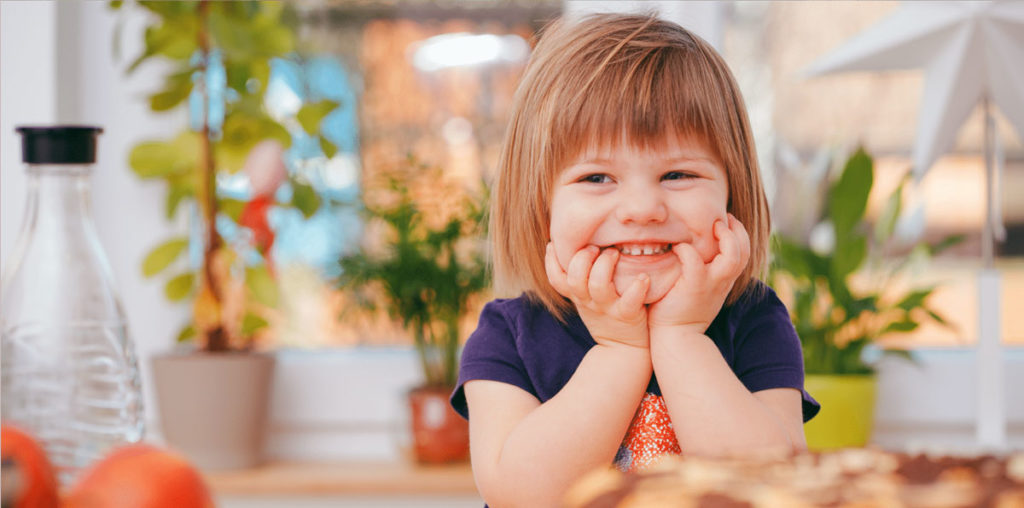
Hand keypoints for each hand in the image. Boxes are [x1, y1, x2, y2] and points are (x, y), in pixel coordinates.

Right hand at [545, 243, 649, 348]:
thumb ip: (581, 278)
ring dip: (605, 265)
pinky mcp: (627, 316)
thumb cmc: (607, 315)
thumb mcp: (587, 300)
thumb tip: (577, 245)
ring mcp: (608, 308)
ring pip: (598, 286)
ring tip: (615, 253)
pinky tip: (643, 277)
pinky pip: (630, 301)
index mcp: (578, 296)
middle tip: (595, 247)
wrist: (624, 350)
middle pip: (575, 279)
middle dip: (582, 258)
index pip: (556, 279)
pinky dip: (637, 288)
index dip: (551, 261)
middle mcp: (589, 302)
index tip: (554, 244)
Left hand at [648, 214, 750, 334]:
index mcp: (724, 281)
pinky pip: (694, 260)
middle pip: (744, 251)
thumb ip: (702, 272)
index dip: (739, 234)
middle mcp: (722, 281)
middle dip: (737, 230)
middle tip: (723, 218)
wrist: (675, 338)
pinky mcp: (694, 287)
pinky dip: (687, 250)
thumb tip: (692, 251)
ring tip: (712, 226)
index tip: (726, 222)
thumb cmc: (680, 312)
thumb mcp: (698, 290)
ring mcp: (710, 284)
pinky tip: (677, 248)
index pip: (743, 253)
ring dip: (725, 237)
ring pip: (732, 256)